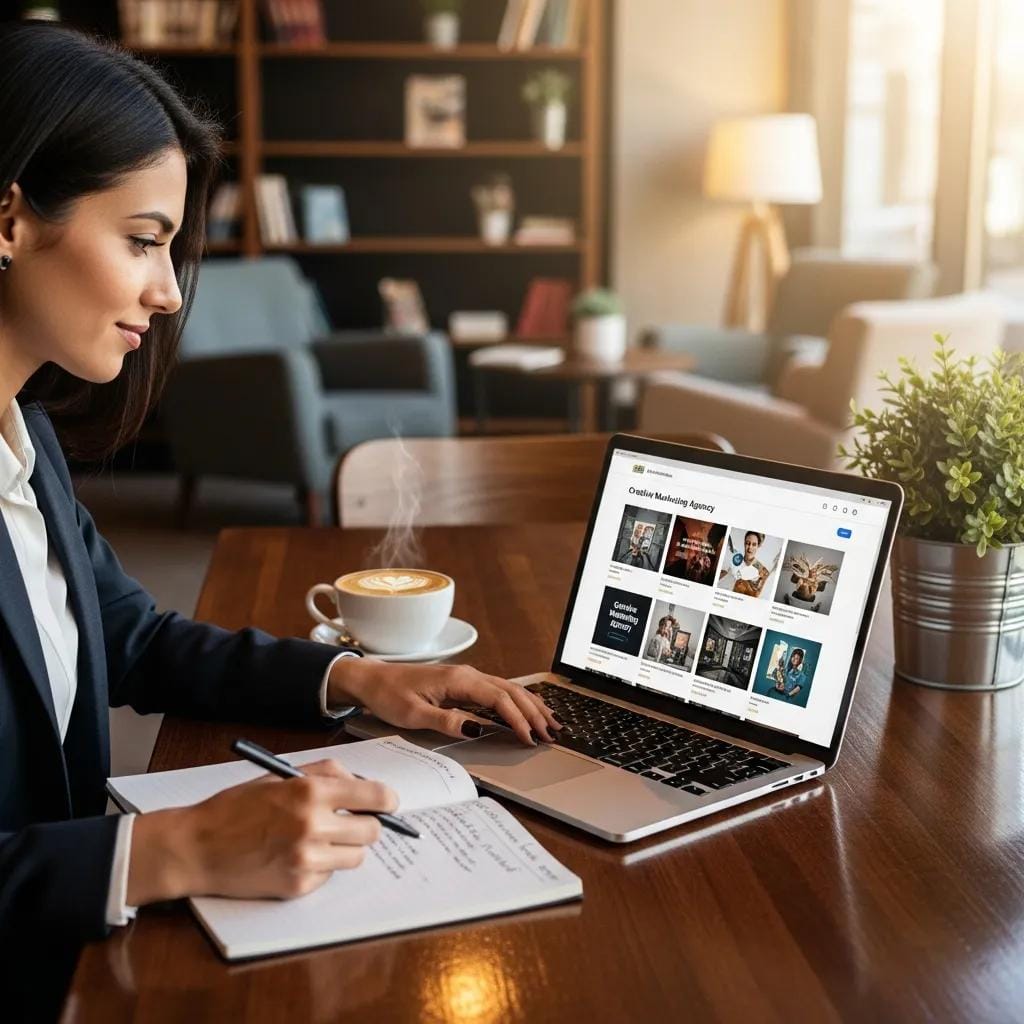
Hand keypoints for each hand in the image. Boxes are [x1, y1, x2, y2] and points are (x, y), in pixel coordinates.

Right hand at [127, 759, 396, 905]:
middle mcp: (313, 825)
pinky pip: (329, 876)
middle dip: (365, 825)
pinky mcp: (297, 886)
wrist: (197, 847)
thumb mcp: (280, 775)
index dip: (387, 801)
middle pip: (372, 831)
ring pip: (356, 857)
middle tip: (349, 822)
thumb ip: (325, 774)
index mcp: (311, 792)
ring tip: (318, 839)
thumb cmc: (236, 807)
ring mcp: (306, 859)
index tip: (387, 804)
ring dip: (345, 848)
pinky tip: (294, 857)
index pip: (376, 798)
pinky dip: (321, 867)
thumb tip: (361, 784)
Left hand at [329, 659, 562, 746]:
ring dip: (530, 705)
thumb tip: (477, 728)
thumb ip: (446, 720)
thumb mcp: (413, 714)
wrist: (371, 679)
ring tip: (550, 721)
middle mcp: (468, 675)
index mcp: (459, 680)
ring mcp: (467, 677)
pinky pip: (497, 690)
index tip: (530, 737)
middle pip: (510, 692)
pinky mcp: (463, 683)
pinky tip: (526, 707)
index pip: (499, 699)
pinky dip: (516, 700)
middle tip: (551, 733)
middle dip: (533, 712)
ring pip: (507, 689)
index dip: (518, 719)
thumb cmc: (389, 694)